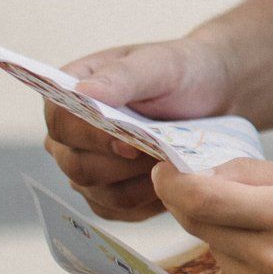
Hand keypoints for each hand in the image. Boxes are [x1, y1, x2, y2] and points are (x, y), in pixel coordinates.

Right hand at [43, 35, 238, 221]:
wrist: (212, 94)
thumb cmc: (181, 72)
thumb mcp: (158, 64)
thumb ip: (120, 77)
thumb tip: (81, 92)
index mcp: (70, 92)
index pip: (60, 122)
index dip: (90, 136)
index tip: (129, 142)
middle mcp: (69, 134)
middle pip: (76, 165)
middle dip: (122, 164)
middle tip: (163, 153)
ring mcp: (86, 166)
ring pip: (99, 193)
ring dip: (140, 182)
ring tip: (172, 161)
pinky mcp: (107, 195)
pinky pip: (119, 210)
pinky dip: (149, 199)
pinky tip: (173, 179)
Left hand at [150, 159, 272, 273]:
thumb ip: (254, 174)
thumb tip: (199, 171)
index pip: (202, 199)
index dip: (173, 181)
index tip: (165, 168)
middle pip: (200, 224)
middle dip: (192, 202)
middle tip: (203, 190)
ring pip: (213, 252)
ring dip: (223, 237)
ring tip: (265, 236)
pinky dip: (240, 267)